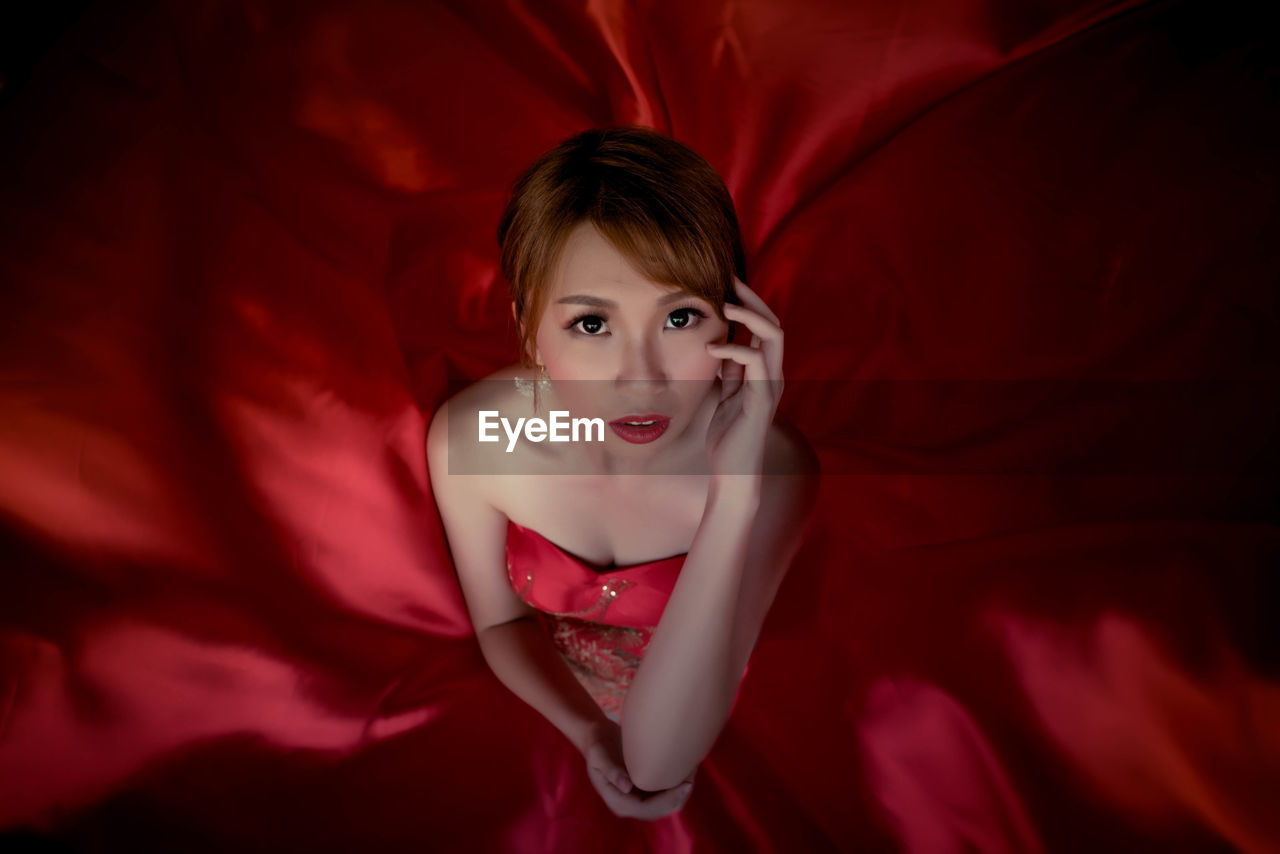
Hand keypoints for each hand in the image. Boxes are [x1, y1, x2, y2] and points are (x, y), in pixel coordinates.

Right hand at [579, 717, 696, 819]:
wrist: (599, 738)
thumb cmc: (597, 745)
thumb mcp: (599, 755)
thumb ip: (610, 771)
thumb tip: (626, 787)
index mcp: (618, 802)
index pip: (646, 809)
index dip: (667, 801)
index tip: (685, 785)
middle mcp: (630, 805)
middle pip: (659, 810)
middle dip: (678, 797)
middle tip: (692, 775)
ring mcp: (639, 798)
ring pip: (665, 804)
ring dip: (680, 791)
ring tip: (691, 770)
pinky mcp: (646, 790)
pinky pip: (665, 793)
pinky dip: (676, 785)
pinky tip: (685, 769)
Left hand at [705, 278, 784, 479]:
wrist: (733, 475)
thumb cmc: (728, 438)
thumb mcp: (724, 397)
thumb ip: (728, 373)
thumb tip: (719, 346)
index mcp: (764, 373)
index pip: (764, 327)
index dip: (749, 303)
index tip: (725, 283)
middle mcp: (772, 375)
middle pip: (774, 323)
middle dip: (752, 299)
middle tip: (728, 279)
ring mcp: (770, 387)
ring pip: (773, 337)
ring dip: (751, 316)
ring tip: (725, 305)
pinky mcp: (761, 401)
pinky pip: (755, 364)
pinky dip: (735, 350)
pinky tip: (712, 349)